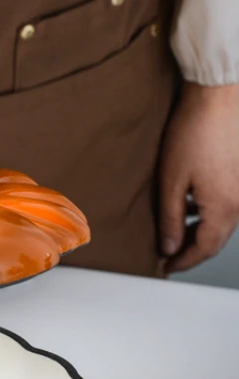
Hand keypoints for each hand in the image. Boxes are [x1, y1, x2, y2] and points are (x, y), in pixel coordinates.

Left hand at [159, 82, 238, 271]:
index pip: (205, 249)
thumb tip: (170, 247)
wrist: (219, 93)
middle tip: (169, 254)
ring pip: (223, 222)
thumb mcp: (171, 182)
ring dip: (200, 231)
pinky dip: (209, 213)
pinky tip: (190, 207)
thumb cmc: (195, 131)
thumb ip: (171, 220)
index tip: (167, 267)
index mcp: (225, 207)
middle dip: (192, 249)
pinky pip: (228, 204)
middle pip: (216, 238)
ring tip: (174, 232)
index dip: (184, 261)